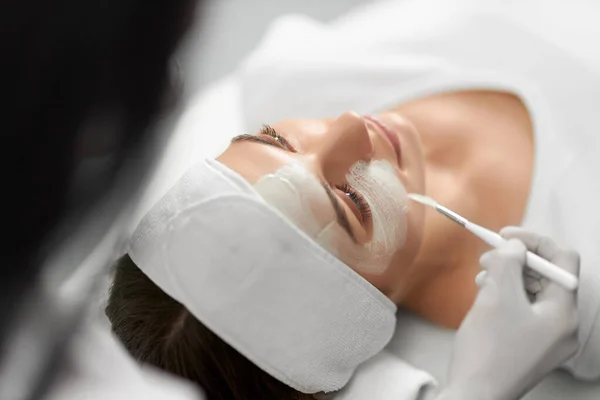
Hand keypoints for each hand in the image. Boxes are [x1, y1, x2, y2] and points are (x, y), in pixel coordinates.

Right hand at [438, 228, 579, 399]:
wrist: (475, 396)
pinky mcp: (531, 347)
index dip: (535, 241)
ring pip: (534, 293)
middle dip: (518, 260)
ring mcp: (548, 339)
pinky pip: (526, 311)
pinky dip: (508, 296)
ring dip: (510, 277)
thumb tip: (515, 247)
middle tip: (487, 256)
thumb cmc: (488, 347)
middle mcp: (563, 326)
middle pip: (548, 276)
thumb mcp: (497, 295)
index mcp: (564, 312)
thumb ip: (509, 262)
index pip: (562, 260)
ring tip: (482, 276)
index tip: (504, 236)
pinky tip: (486, 296)